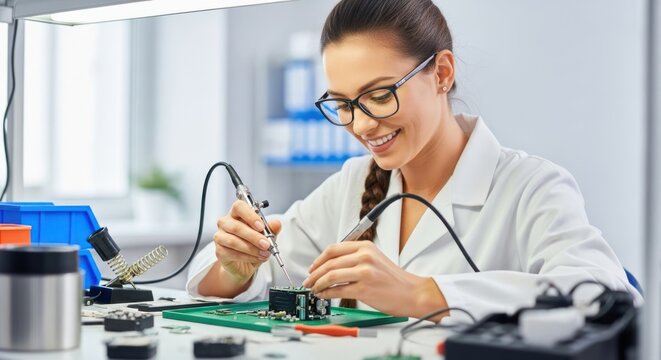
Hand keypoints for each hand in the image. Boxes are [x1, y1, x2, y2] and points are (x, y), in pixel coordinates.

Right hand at [214, 200, 281, 284]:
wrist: (245, 263)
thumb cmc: (253, 244)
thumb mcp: (266, 236)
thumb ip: (271, 229)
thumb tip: (277, 223)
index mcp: (236, 213)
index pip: (239, 207)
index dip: (250, 216)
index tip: (261, 226)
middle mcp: (225, 222)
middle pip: (236, 226)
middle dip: (254, 236)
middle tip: (266, 244)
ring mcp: (220, 236)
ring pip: (233, 241)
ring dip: (251, 248)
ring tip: (264, 253)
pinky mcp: (219, 251)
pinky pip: (231, 253)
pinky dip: (246, 256)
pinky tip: (256, 258)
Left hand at [302, 241, 446, 317]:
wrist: (412, 292)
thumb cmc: (393, 279)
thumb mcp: (374, 259)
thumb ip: (354, 257)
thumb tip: (329, 265)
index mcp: (366, 246)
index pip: (333, 249)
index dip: (318, 259)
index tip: (312, 268)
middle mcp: (364, 256)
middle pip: (330, 262)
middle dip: (314, 273)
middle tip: (307, 281)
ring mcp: (364, 272)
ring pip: (331, 276)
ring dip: (318, 284)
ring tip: (313, 290)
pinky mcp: (364, 288)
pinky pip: (338, 290)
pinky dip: (327, 293)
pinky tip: (323, 295)